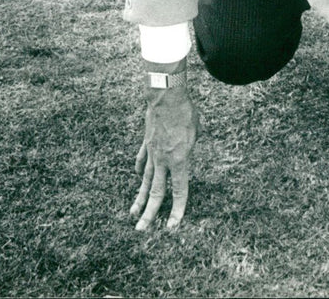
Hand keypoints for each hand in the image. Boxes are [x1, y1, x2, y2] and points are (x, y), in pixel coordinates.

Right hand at [130, 87, 198, 231]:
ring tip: (133, 214)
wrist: (166, 97)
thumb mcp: (196, 132)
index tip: (172, 226)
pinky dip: (139, 171)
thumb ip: (191, 147)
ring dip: (140, 199)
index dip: (177, 210)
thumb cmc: (185, 113)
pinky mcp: (146, 143)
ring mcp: (152, 153)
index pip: (179, 191)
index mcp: (180, 160)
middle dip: (149, 214)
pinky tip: (137, 179)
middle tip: (141, 230)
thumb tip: (188, 151)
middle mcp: (164, 161)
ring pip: (145, 181)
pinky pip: (142, 161)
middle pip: (157, 193)